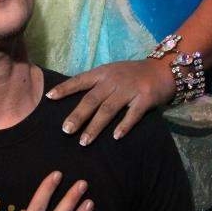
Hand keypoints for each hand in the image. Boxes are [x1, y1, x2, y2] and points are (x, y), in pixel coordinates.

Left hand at [46, 59, 174, 144]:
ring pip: (108, 109)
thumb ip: (96, 83)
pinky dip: (124, 126)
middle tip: (66, 130)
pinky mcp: (145, 98)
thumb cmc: (132, 74)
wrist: (162, 69)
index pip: (80, 80)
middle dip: (78, 115)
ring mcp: (129, 89)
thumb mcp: (112, 72)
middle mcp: (114, 80)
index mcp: (103, 73)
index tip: (49, 97)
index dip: (65, 88)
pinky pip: (133, 114)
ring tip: (84, 141)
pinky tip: (116, 137)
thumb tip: (74, 99)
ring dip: (95, 126)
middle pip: (92, 99)